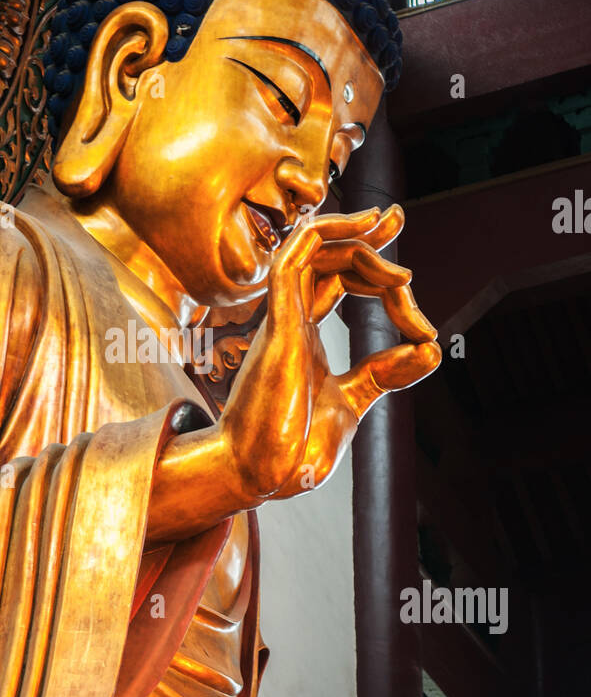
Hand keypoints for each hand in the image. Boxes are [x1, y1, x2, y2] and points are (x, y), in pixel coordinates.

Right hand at [219, 205, 440, 502]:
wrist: (263, 475)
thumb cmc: (293, 449)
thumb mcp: (352, 401)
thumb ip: (386, 372)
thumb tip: (432, 348)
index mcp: (304, 337)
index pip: (337, 281)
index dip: (377, 273)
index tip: (422, 321)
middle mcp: (290, 321)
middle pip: (325, 257)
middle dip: (365, 235)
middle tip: (399, 220)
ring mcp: (281, 321)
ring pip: (309, 248)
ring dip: (354, 234)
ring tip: (390, 228)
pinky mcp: (278, 327)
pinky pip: (290, 261)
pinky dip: (323, 233)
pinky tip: (360, 230)